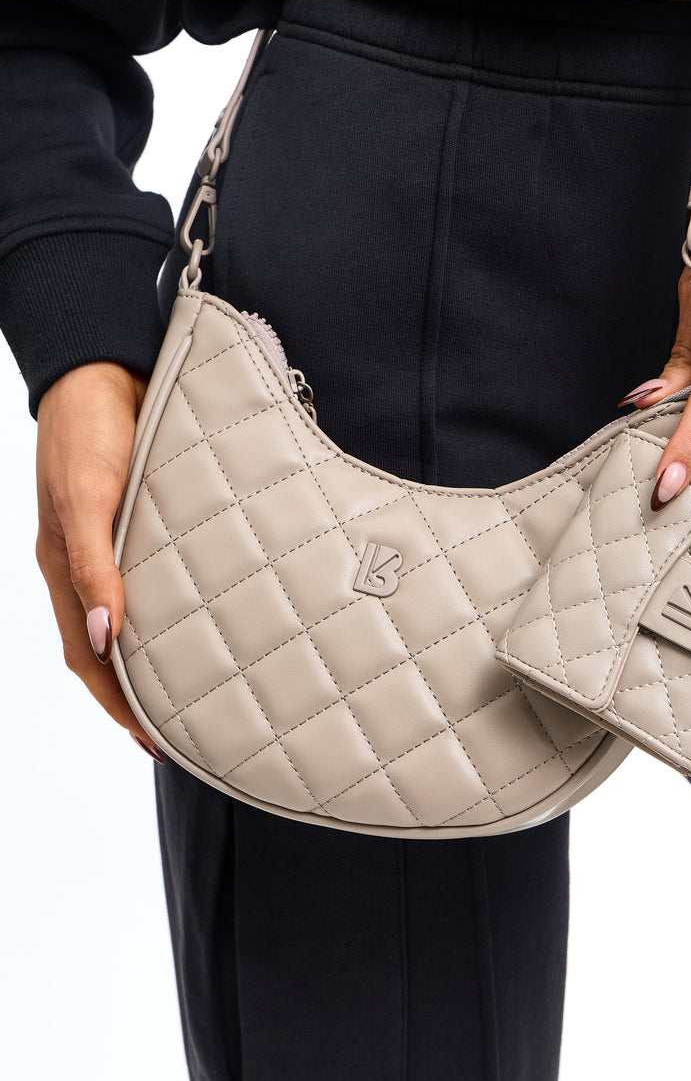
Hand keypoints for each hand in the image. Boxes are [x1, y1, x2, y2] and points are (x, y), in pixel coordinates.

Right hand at [35, 361, 164, 760]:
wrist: (106, 368)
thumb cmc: (88, 430)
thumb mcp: (86, 499)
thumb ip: (92, 566)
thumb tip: (108, 637)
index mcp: (65, 568)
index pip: (91, 656)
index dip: (119, 702)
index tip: (154, 741)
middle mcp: (90, 564)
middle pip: (114, 647)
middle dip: (143, 694)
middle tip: (188, 728)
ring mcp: (118, 543)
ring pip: (137, 614)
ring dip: (161, 653)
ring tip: (201, 684)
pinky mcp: (146, 519)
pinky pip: (158, 576)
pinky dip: (176, 606)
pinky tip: (206, 615)